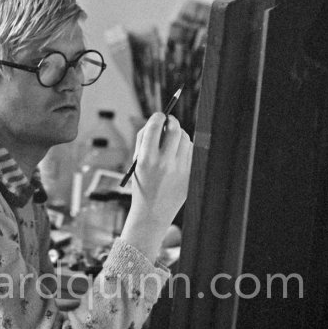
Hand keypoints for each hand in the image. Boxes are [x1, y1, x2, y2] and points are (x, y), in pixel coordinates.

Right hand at [120, 113, 191, 261]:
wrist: (152, 212)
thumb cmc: (142, 183)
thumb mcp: (136, 161)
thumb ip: (144, 139)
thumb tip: (157, 120)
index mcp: (147, 159)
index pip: (156, 127)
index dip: (158, 117)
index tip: (159, 116)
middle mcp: (165, 163)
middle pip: (175, 129)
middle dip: (172, 121)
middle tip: (169, 121)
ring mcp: (180, 170)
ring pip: (185, 139)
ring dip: (179, 135)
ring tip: (171, 143)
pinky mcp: (190, 175)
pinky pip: (191, 152)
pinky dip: (185, 148)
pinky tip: (177, 155)